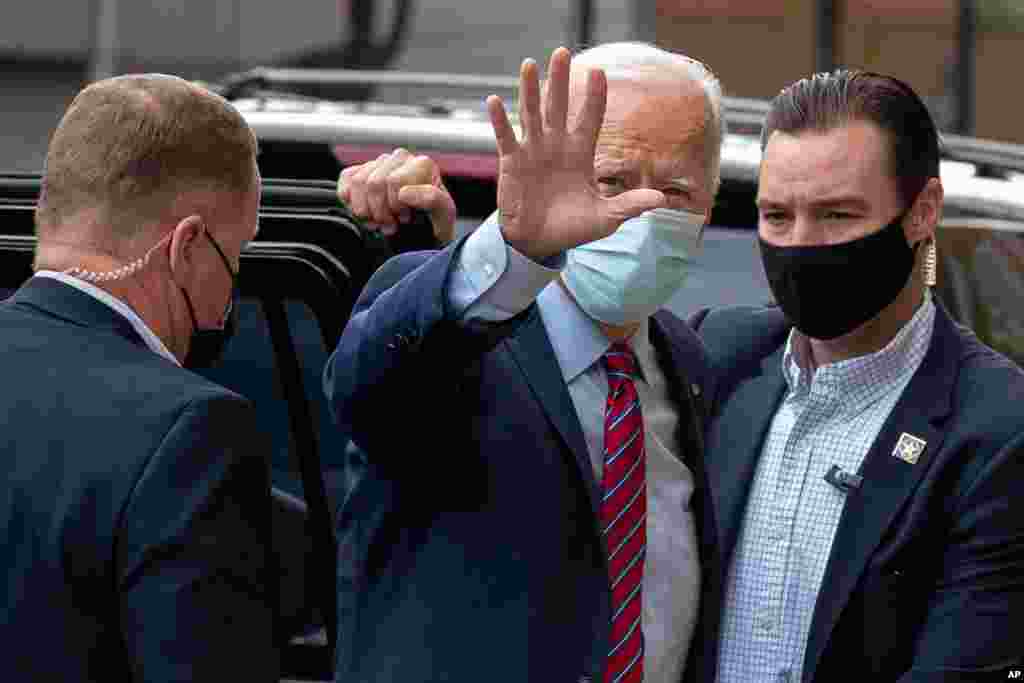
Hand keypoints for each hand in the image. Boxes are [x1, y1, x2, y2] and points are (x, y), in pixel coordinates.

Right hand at [337, 149, 457, 243]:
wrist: (421, 233)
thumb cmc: (434, 224)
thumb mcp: (444, 216)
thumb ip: (433, 200)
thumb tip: (404, 192)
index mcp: (422, 164)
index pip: (394, 181)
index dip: (395, 206)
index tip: (405, 219)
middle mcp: (400, 158)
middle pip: (374, 182)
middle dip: (380, 211)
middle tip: (391, 224)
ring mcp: (379, 164)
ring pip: (358, 182)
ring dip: (365, 210)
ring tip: (380, 221)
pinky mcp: (361, 172)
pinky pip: (346, 181)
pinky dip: (351, 203)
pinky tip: (367, 213)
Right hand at [486, 47, 665, 261]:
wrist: (539, 243)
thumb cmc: (573, 227)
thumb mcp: (606, 218)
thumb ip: (630, 205)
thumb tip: (661, 199)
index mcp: (581, 154)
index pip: (590, 118)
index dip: (594, 96)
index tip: (599, 71)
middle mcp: (557, 146)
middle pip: (559, 106)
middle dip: (560, 80)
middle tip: (562, 52)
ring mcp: (533, 151)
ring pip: (531, 113)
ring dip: (530, 89)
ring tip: (529, 64)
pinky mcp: (512, 163)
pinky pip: (506, 137)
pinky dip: (500, 120)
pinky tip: (494, 100)